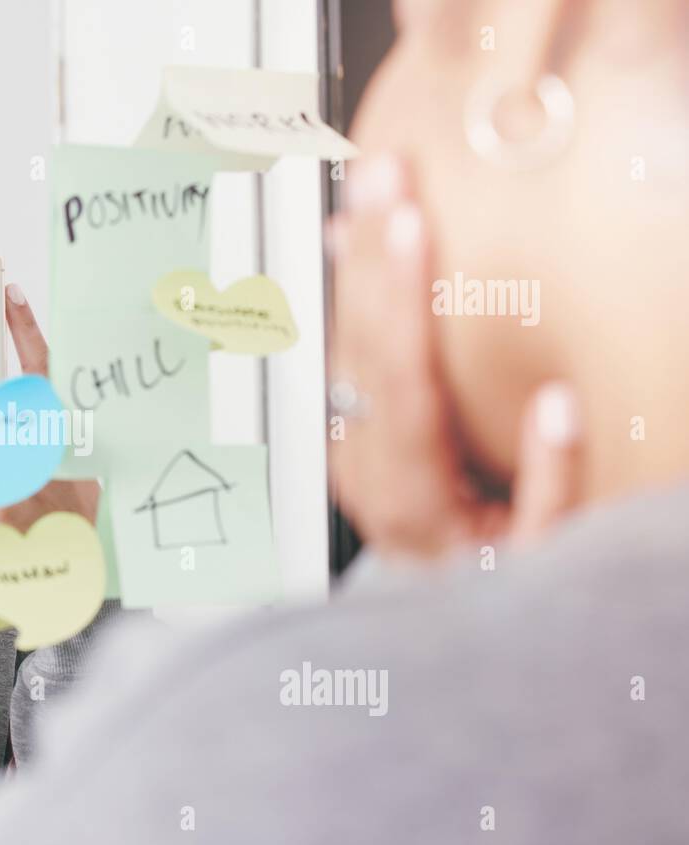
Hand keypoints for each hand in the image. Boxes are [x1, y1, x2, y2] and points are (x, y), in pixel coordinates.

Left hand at [0, 283, 99, 543]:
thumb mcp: (78, 456)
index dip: (25, 326)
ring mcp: (3, 471)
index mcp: (48, 421)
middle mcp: (22, 439)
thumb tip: (35, 412)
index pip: (40, 363)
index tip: (10, 293)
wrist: (83, 543)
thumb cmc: (79, 498)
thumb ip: (54, 430)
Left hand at [327, 155, 582, 559]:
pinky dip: (347, 295)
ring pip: (343, 342)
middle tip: (381, 172)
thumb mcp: (538, 558)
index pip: (401, 379)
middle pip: (362, 347)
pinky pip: (341, 351)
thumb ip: (552, 490)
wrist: (438, 616)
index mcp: (409, 493)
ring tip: (365, 189)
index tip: (408, 222)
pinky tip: (351, 244)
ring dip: (354, 264)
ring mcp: (348, 449)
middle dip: (371, 253)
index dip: (402, 296)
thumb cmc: (489, 583)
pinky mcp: (347, 436)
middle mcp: (365, 466)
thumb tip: (559, 406)